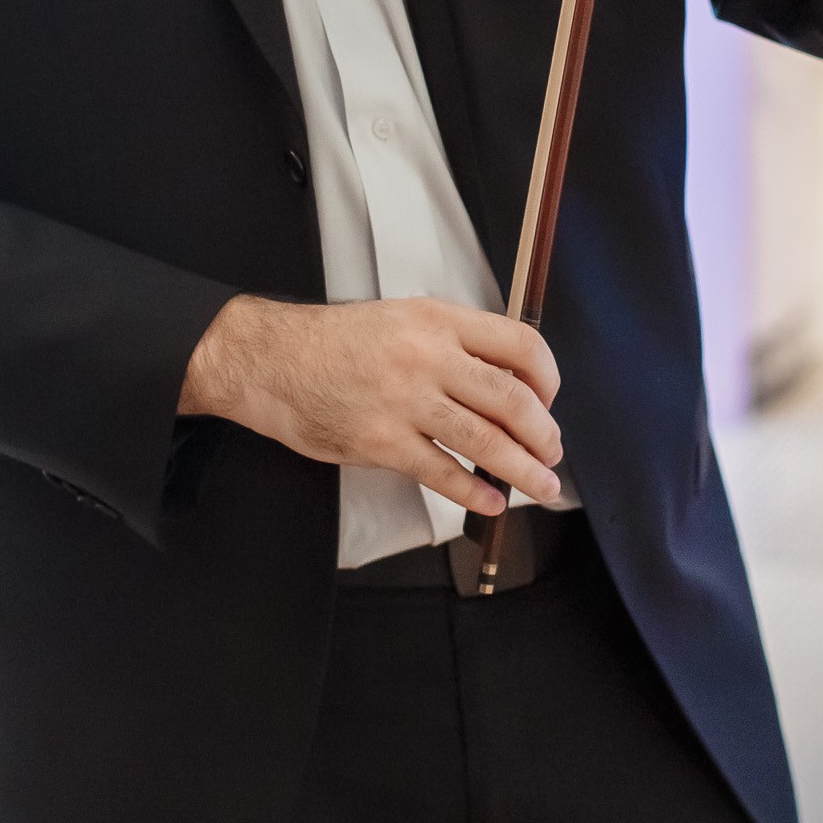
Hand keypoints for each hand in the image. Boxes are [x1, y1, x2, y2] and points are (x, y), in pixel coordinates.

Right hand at [180, 294, 562, 518]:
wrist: (270, 360)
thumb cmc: (333, 343)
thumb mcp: (401, 320)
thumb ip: (451, 345)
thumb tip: (504, 384)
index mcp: (437, 320)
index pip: (519, 344)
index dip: (547, 377)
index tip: (549, 399)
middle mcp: (427, 357)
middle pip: (513, 399)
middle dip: (543, 434)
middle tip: (552, 452)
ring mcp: (405, 401)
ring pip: (486, 441)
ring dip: (523, 470)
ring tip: (541, 485)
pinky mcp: (382, 442)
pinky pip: (443, 473)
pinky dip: (474, 492)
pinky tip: (491, 502)